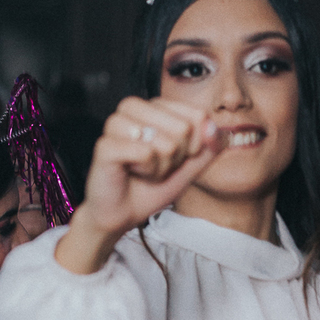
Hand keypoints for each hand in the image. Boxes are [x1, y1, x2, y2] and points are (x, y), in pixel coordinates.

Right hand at [59, 97, 224, 272]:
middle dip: (176, 158)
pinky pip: (145, 153)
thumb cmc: (152, 186)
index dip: (194, 146)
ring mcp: (117, 123)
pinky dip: (146, 170)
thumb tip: (215, 128)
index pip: (198, 116)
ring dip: (160, 166)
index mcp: (155, 106)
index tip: (175, 158)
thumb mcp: (191, 166)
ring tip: (144, 169)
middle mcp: (134, 108)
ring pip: (165, 141)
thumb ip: (209, 147)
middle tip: (156, 165)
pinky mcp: (105, 144)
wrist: (123, 213)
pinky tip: (131, 171)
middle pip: (184, 128)